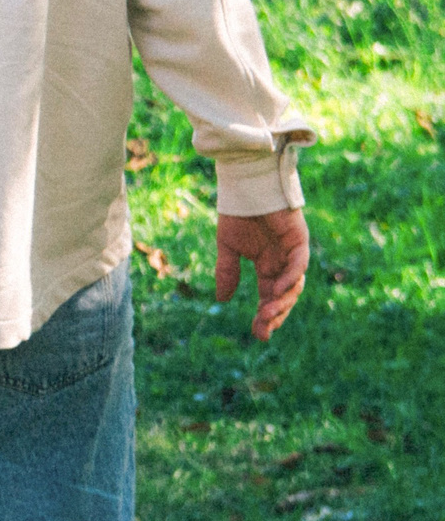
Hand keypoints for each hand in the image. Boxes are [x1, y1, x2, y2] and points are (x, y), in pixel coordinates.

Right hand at [215, 207, 308, 341]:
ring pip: (294, 285)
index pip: (270, 297)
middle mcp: (283, 264)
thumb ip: (227, 272)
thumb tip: (221, 300)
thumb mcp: (228, 248)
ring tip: (266, 313)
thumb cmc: (237, 213)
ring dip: (282, 301)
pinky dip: (290, 278)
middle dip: (275, 315)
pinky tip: (276, 288)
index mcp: (267, 267)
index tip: (257, 334)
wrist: (246, 187)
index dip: (265, 316)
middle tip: (262, 329)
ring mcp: (293, 254)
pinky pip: (299, 264)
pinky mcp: (299, 241)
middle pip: (284, 297)